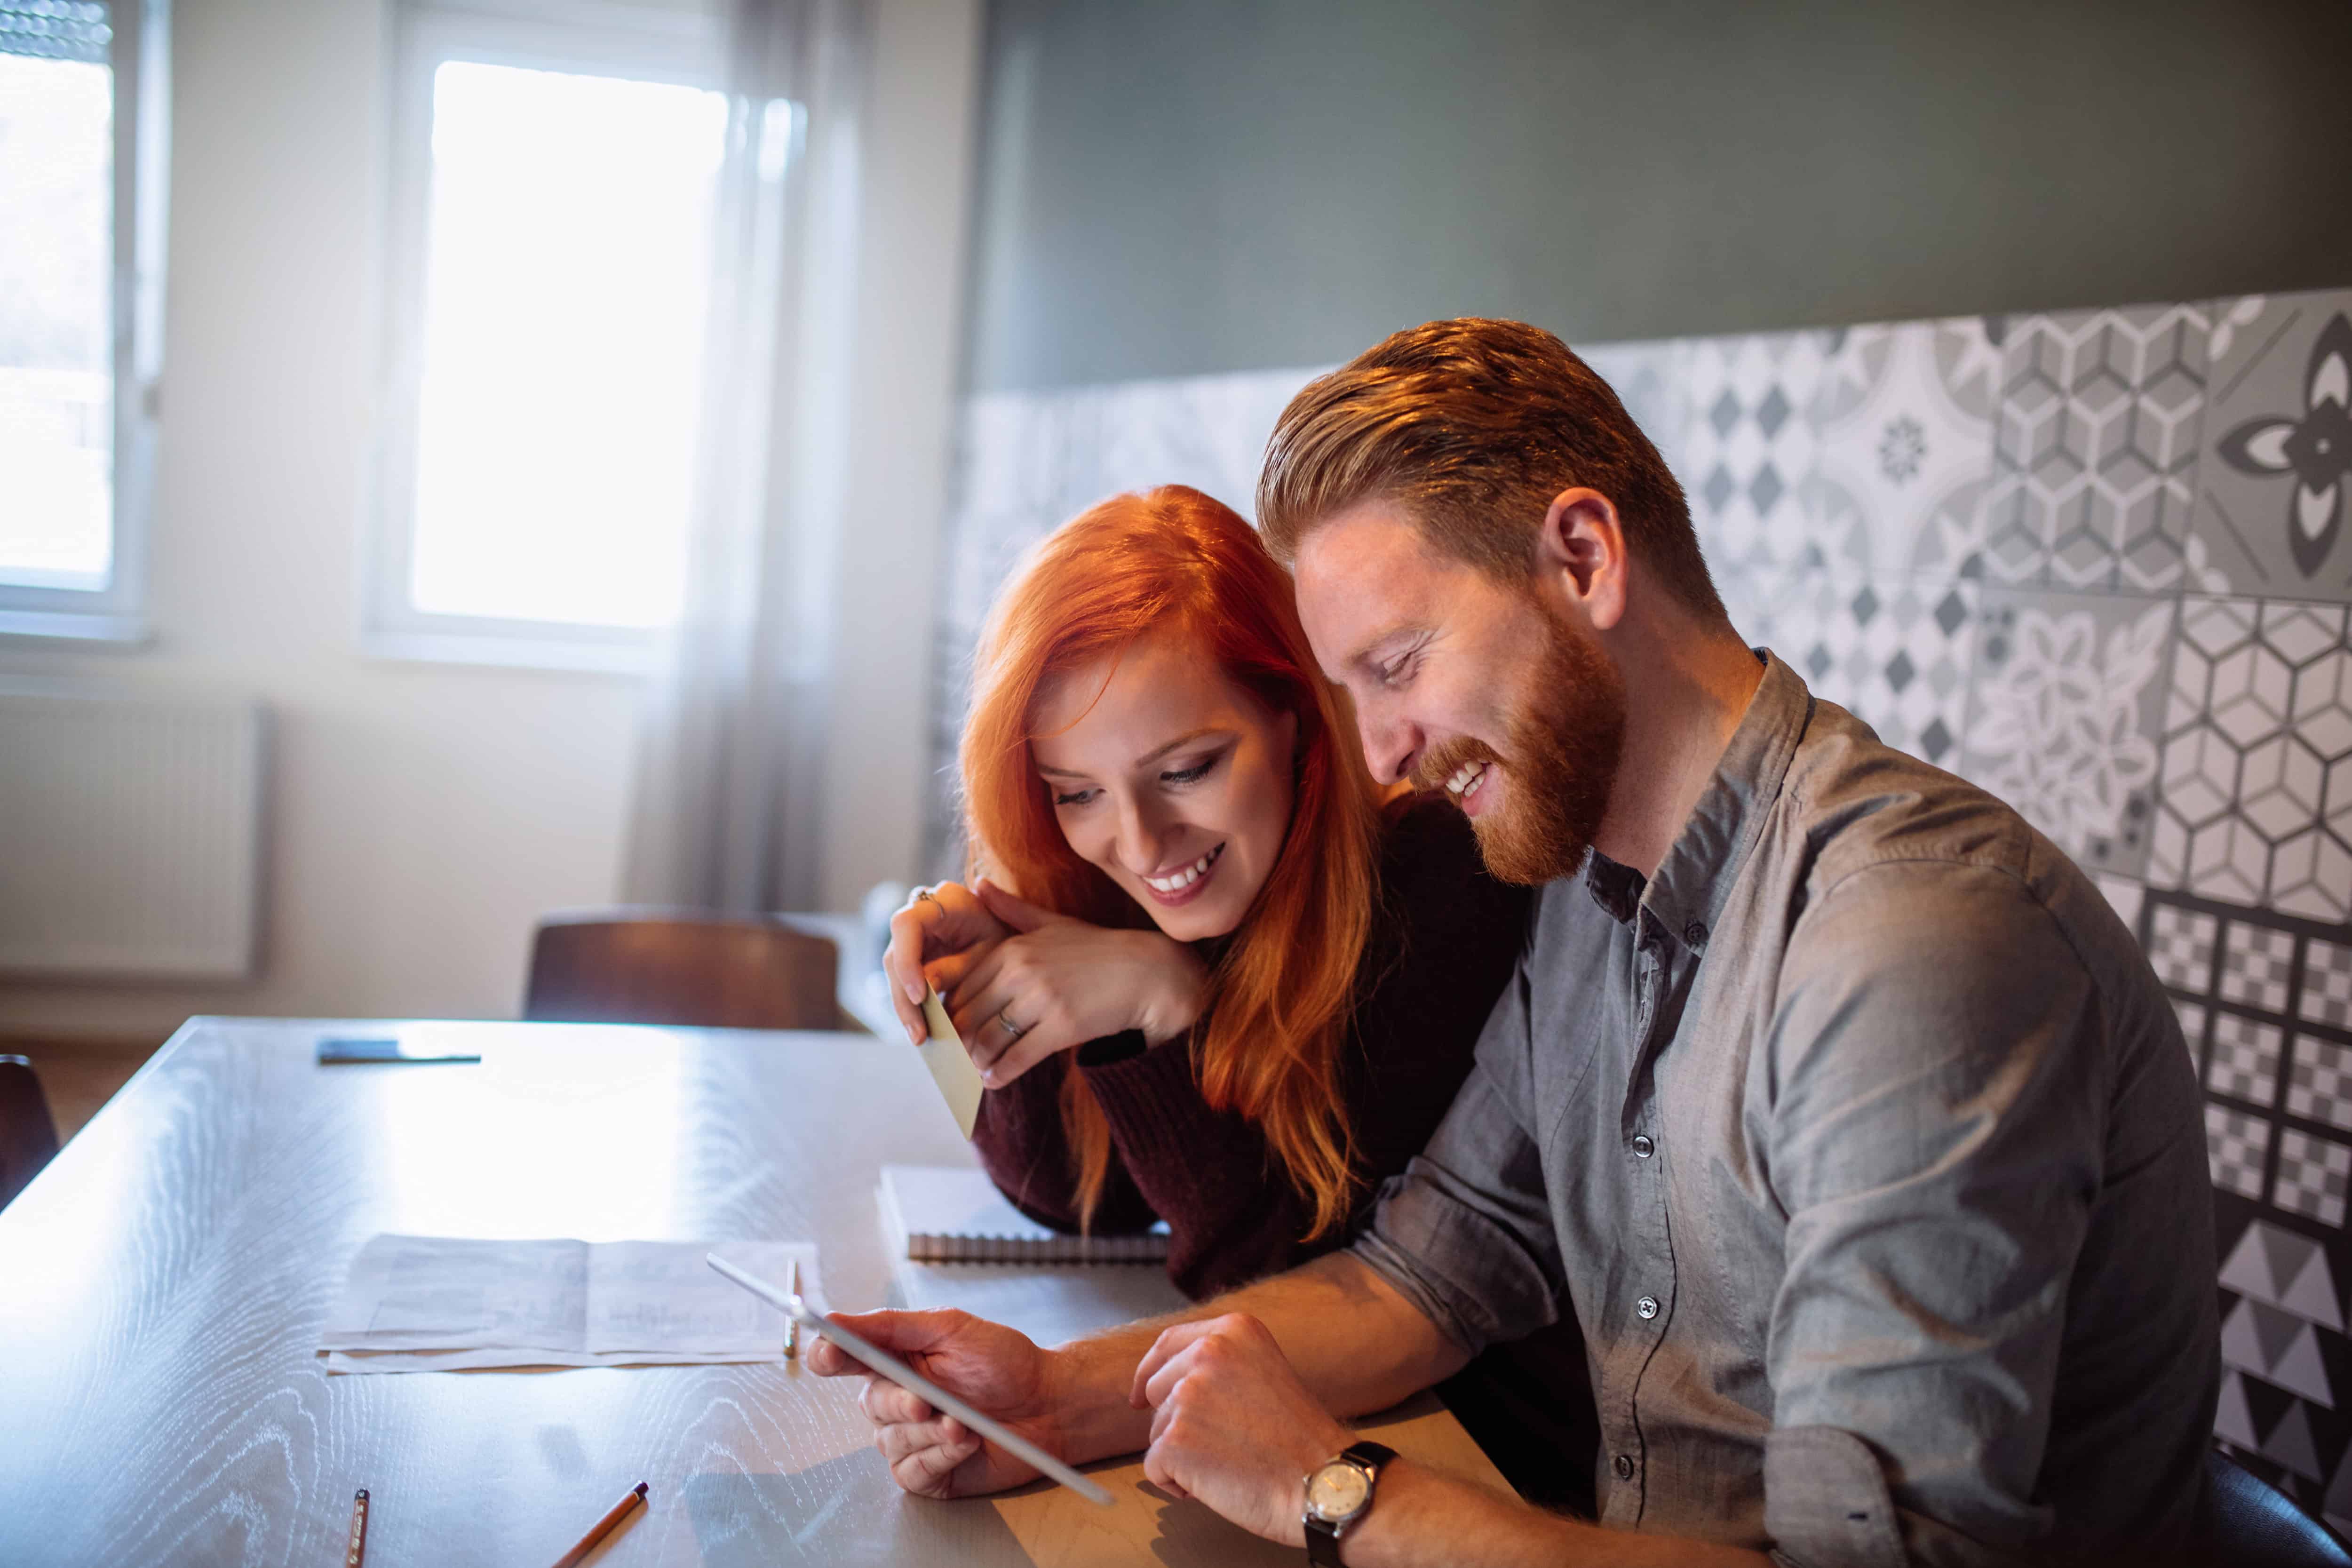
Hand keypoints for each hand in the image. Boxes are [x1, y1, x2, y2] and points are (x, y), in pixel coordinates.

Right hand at [806, 1307, 1063, 1497]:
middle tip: (927, 1403)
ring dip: (929, 1433)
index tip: (829, 1354)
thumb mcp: (950, 1328)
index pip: (843, 1357)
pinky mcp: (926, 1472)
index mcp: (896, 1359)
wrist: (1048, 1405)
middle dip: (899, 1403)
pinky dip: (938, 1457)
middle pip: (868, 1404)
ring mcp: (910, 1437)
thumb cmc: (1005, 1362)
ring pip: (889, 1441)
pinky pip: (910, 1471)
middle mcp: (896, 1399)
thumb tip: (837, 1320)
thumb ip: (891, 1326)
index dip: (829, 1355)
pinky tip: (965, 1443)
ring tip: (965, 1423)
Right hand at [884, 882, 1012, 1045]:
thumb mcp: (991, 953)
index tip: (921, 996)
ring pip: (894, 972)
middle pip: (894, 955)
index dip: (907, 961)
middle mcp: (920, 913)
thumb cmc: (1008, 939)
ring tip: (921, 1038)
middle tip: (919, 1033)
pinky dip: (914, 1006)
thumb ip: (957, 967)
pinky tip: (923, 1031)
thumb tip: (923, 991)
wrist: (1016, 936)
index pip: (906, 924)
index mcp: (944, 900)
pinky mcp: (913, 955)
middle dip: (904, 997)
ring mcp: (913, 934)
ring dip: (906, 1007)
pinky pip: (905, 981)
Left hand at [948, 880, 1209, 1086]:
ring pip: (990, 1039)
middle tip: (951, 1056)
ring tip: (970, 1071)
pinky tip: (992, 1080)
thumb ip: (1011, 909)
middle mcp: (1022, 972)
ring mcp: (1042, 1000)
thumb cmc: (1098, 950)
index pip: (965, 986)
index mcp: (1014, 948)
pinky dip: (1000, 1073)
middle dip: (958, 1040)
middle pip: (971, 1015)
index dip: (951, 1012)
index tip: (947, 1028)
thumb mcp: (1052, 924)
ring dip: (975, 1060)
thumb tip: (977, 884)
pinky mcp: (1062, 1027)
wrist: (1147, 973)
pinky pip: (1018, 1056)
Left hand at [1131, 1314, 1352, 1545]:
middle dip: (1176, 1421)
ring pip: (1156, 1431)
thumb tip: (1164, 1382)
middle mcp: (1207, 1353)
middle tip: (1223, 1443)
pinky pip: (1154, 1468)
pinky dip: (1178, 1484)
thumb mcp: (1263, 1371)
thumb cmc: (1299, 1439)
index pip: (1168, 1343)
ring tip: (1230, 1463)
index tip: (1141, 1396)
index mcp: (1233, 1330)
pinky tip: (1219, 1484)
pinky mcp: (1175, 1440)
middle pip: (1156, 1389)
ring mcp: (1188, 1395)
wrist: (1323, 1482)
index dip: (1150, 1372)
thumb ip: (1220, 1364)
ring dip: (1182, 1455)